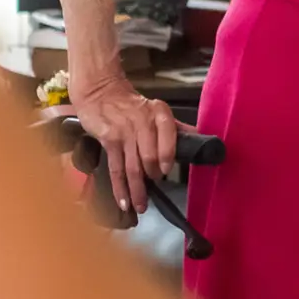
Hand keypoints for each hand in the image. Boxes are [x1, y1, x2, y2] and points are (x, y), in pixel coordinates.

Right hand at [68, 77, 182, 216]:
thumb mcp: (155, 110)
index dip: (167, 156)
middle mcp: (142, 121)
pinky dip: (120, 189)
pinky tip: (124, 202)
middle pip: (150, 156)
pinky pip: (116, 169)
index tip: (166, 170)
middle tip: (153, 184)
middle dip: (152, 175)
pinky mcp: (108, 140)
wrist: (99, 92)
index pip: (169, 136)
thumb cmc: (130, 105)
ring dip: (138, 190)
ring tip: (141, 206)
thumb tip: (198, 139)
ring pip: (133, 167)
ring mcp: (124, 132)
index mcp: (160, 113)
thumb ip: (175, 127)